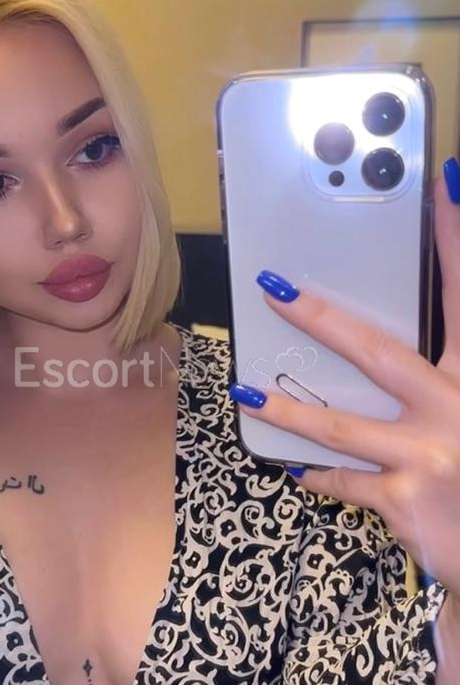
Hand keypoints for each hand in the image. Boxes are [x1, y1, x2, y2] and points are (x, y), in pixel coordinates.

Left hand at [229, 167, 459, 601]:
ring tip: (246, 394)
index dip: (455, 238)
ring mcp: (427, 455)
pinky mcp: (405, 499)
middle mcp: (455, 406)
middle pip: (378, 352)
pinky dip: (319, 473)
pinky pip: (345, 480)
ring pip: (340, 425)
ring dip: (288, 408)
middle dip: (322, 317)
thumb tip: (401, 359)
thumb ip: (450, 373)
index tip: (444, 184)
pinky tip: (295, 468)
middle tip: (275, 287)